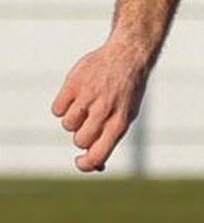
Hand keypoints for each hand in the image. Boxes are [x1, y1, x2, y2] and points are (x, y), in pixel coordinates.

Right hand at [50, 40, 149, 172]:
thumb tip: (95, 167)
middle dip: (82, 134)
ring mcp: (88, 96)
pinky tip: (77, 95)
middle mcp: (104, 110)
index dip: (85, 164)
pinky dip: (63, 105)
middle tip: (92, 119)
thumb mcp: (127, 115)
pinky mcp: (74, 84)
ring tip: (87, 103)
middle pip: (79, 141)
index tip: (79, 161)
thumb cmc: (126, 91)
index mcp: (120, 122)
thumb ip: (110, 140)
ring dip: (74, 118)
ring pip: (67, 125)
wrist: (128, 55)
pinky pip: (57, 109)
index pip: (98, 155)